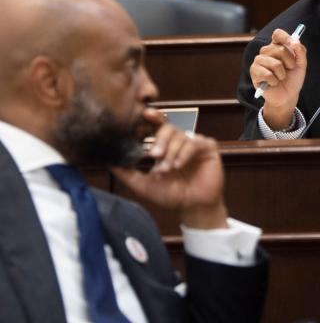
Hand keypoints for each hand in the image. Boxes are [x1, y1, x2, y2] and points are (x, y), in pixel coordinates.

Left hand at [111, 109, 227, 228]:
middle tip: (153, 154)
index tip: (144, 114)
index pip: (157, 127)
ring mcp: (194, 143)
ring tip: (167, 169)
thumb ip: (127, 173)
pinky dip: (184, 153)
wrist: (192, 208)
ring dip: (171, 152)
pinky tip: (178, 165)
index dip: (152, 118)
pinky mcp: (208, 147)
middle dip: (160, 140)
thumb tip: (108, 162)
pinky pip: (194, 143)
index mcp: (164, 146)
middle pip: (168, 127)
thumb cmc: (171, 196)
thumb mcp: (144, 185)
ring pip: (180, 136)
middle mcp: (179, 142)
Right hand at [249, 28, 306, 129]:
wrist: (287, 96)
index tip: (293, 44)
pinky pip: (267, 74)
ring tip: (281, 78)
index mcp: (277, 46)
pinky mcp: (254, 71)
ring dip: (282, 74)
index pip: (277, 34)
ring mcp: (259, 61)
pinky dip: (274, 81)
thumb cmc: (293, 79)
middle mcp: (267, 51)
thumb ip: (300, 52)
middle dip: (290, 62)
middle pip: (279, 49)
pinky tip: (273, 83)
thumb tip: (295, 41)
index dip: (285, 37)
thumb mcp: (301, 65)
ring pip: (275, 63)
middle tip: (289, 69)